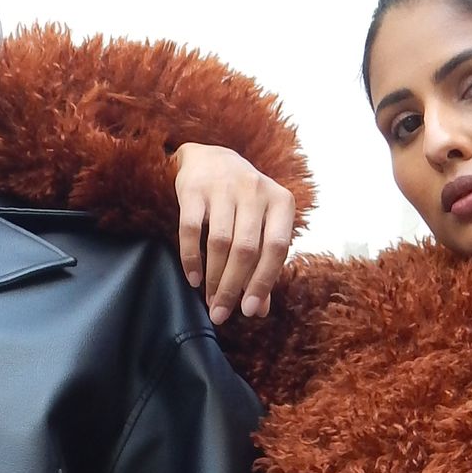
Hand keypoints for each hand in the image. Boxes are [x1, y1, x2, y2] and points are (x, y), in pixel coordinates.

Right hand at [173, 142, 295, 325]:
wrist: (210, 159)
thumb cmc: (242, 202)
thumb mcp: (260, 225)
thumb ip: (262, 265)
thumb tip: (261, 310)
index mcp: (280, 201)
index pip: (277, 248)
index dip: (263, 282)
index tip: (250, 312)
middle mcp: (255, 190)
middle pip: (246, 250)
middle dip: (233, 287)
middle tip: (222, 313)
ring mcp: (224, 186)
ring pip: (220, 242)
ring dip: (214, 277)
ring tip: (209, 301)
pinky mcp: (194, 189)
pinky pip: (191, 230)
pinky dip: (191, 258)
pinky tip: (193, 278)